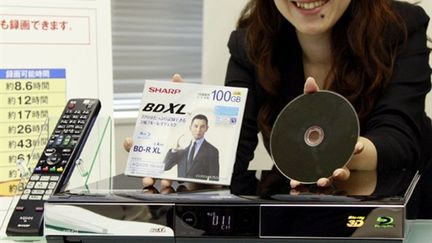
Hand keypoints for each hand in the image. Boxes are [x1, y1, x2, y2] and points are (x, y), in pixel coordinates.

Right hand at [124, 74, 201, 191]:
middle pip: (144, 161)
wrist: (216, 156)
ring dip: (149, 178)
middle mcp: (165, 155)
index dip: (133, 144)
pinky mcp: (180, 180)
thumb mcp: (194, 113)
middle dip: (140, 166)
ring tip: (151, 180)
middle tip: (141, 169)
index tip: (129, 142)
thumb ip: (185, 93)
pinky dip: (165, 188)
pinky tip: (166, 186)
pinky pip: (168, 186)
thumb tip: (175, 78)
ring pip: (153, 176)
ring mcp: (171, 168)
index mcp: (164, 141)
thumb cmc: (201, 134)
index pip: (144, 142)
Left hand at [290, 77, 362, 187]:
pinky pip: (308, 179)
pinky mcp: (311, 171)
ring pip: (328, 177)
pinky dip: (302, 182)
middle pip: (343, 166)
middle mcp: (336, 157)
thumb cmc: (317, 122)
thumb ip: (313, 95)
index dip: (358, 148)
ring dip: (325, 180)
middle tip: (338, 170)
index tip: (359, 146)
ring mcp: (325, 166)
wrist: (310, 136)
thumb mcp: (316, 108)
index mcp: (342, 144)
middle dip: (342, 170)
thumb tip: (309, 80)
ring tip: (320, 180)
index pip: (354, 147)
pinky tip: (294, 183)